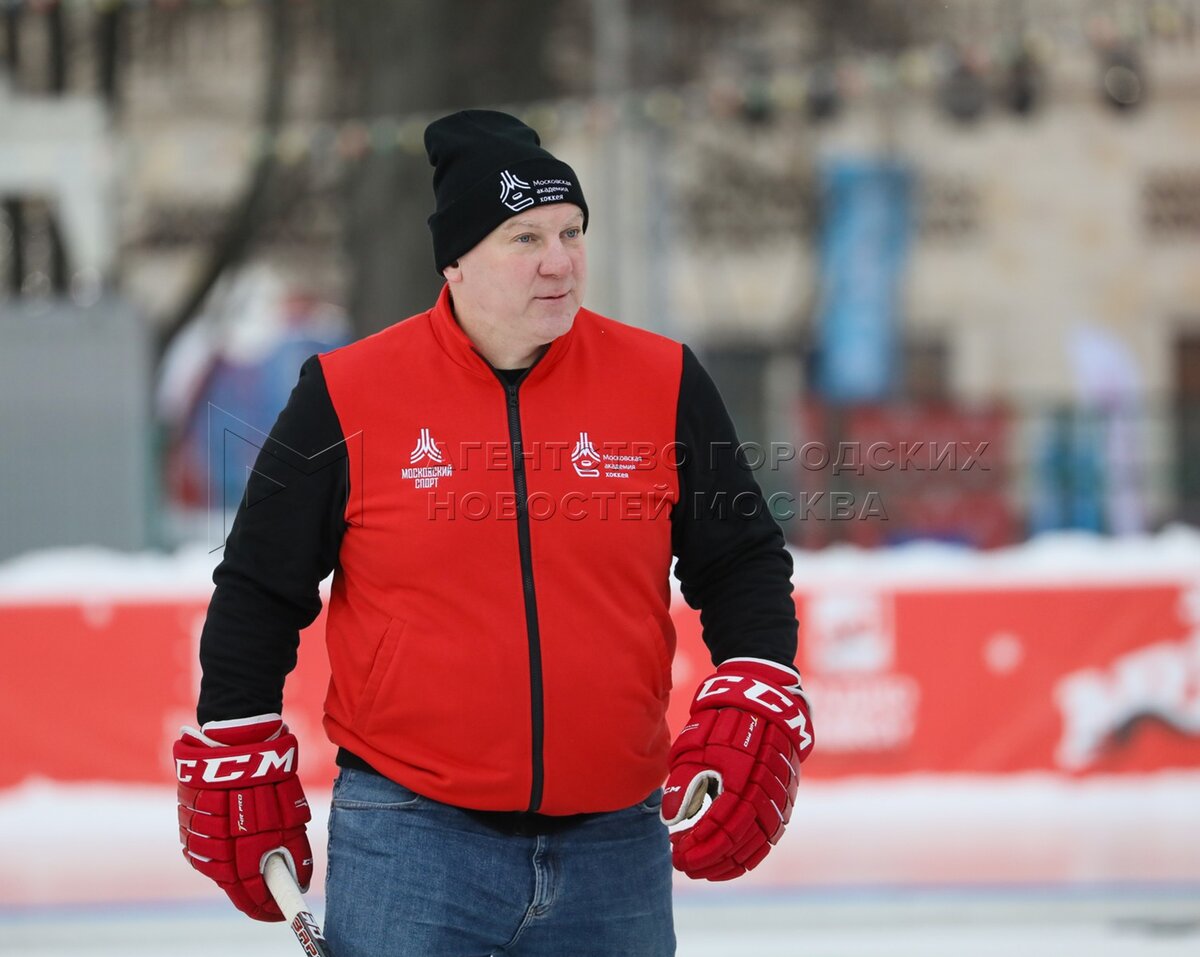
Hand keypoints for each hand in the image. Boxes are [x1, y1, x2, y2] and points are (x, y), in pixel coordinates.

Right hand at [174, 714, 312, 920]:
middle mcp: (215, 841)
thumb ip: (291, 845)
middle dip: (251, 895)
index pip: (252, 891)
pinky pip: (200, 850)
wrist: (233, 738)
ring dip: (233, 873)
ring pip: (214, 868)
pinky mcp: (184, 821)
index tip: (276, 915)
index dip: (265, 907)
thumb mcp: (290, 808)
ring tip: (252, 873)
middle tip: (267, 901)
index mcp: (244, 840)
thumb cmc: (268, 771)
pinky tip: (230, 850)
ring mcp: (195, 832)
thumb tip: (298, 880)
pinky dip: (216, 854)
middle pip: (231, 884)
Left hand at [660, 658, 812, 880]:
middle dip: (708, 859)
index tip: (677, 854)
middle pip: (737, 841)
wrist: (763, 699)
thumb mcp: (696, 744)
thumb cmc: (721, 720)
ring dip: (727, 862)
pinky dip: (749, 855)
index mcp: (741, 776)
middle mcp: (764, 790)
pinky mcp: (785, 800)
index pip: (720, 826)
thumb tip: (672, 820)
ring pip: (755, 845)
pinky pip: (769, 838)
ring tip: (702, 868)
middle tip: (684, 865)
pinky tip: (729, 863)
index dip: (698, 845)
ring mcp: (779, 797)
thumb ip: (684, 782)